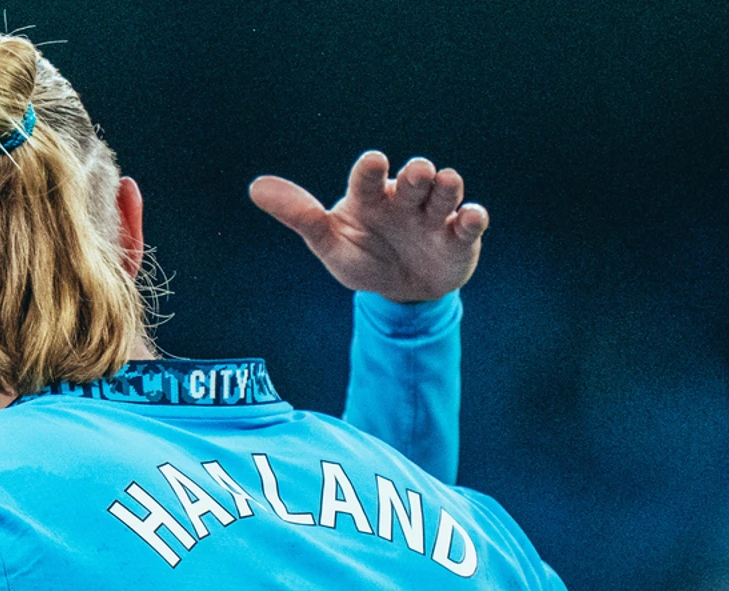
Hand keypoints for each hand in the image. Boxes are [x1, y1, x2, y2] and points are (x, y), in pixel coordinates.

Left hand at [250, 151, 489, 303]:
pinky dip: (473, 218)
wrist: (398, 291)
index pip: (369, 178)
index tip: (373, 162)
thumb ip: (299, 216)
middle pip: (415, 178)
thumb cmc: (361, 257)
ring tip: (446, 182)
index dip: (371, 170)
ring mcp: (434, 216)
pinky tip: (470, 217)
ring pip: (445, 193)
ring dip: (446, 187)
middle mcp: (405, 200)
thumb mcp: (328, 243)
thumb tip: (255, 187)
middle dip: (417, 174)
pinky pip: (470, 223)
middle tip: (416, 174)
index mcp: (371, 198)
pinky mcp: (459, 237)